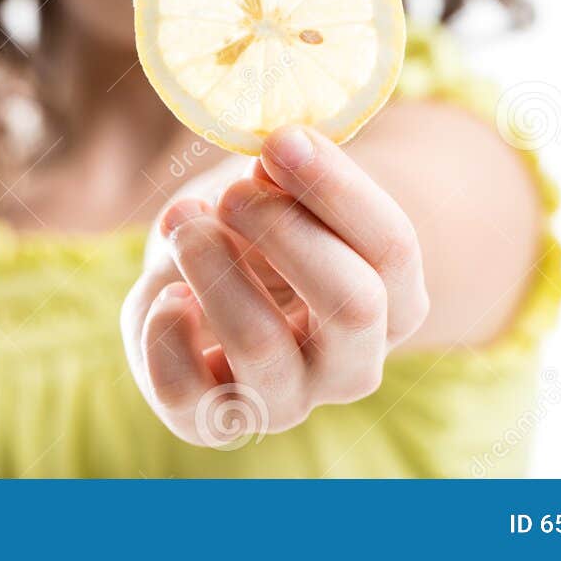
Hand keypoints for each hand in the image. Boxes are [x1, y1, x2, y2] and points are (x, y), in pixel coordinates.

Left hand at [121, 125, 429, 445]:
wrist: (205, 292)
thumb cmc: (259, 232)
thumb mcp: (280, 196)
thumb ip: (281, 181)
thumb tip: (263, 170)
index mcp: (395, 303)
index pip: (393, 250)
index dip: (337, 187)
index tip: (282, 139)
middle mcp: (352, 365)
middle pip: (352, 303)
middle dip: (283, 229)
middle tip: (233, 191)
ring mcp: (285, 402)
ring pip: (261, 343)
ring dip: (212, 264)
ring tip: (184, 224)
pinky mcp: (212, 421)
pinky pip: (185, 390)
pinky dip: (165, 330)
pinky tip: (167, 294)